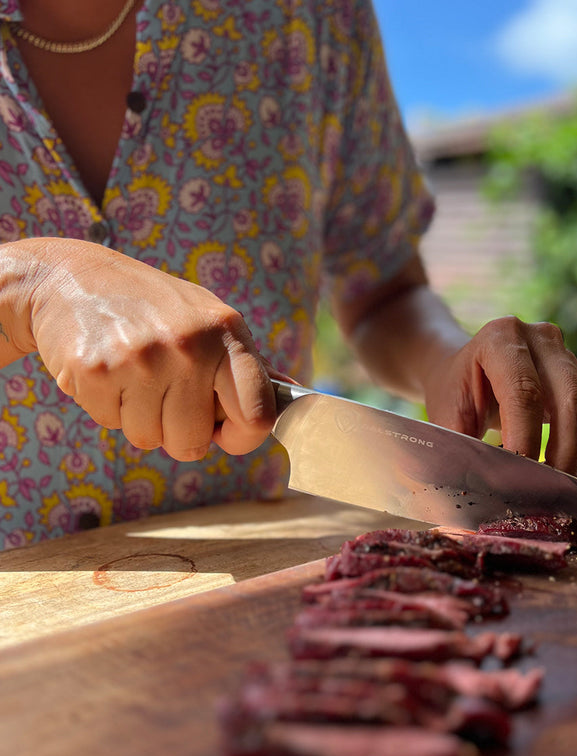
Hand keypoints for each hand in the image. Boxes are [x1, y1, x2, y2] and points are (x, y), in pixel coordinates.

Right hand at [15, 239, 275, 459]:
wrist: (70, 277)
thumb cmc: (152, 307)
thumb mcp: (207, 320)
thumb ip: (245, 366)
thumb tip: (292, 397)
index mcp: (226, 333)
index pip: (257, 417)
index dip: (241, 438)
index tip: (223, 432)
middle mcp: (189, 345)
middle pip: (193, 443)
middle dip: (177, 431)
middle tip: (162, 392)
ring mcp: (141, 358)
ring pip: (149, 439)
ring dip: (139, 419)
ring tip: (132, 376)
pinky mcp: (95, 370)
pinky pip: (112, 425)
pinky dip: (107, 407)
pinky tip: (107, 371)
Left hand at [423, 316, 576, 476]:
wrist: (467, 373)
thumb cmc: (456, 394)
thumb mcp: (448, 415)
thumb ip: (464, 444)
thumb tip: (486, 483)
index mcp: (501, 337)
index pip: (524, 392)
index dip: (525, 439)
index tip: (519, 478)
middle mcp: (542, 338)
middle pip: (571, 400)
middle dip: (562, 454)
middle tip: (545, 491)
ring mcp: (569, 356)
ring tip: (556, 485)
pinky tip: (565, 469)